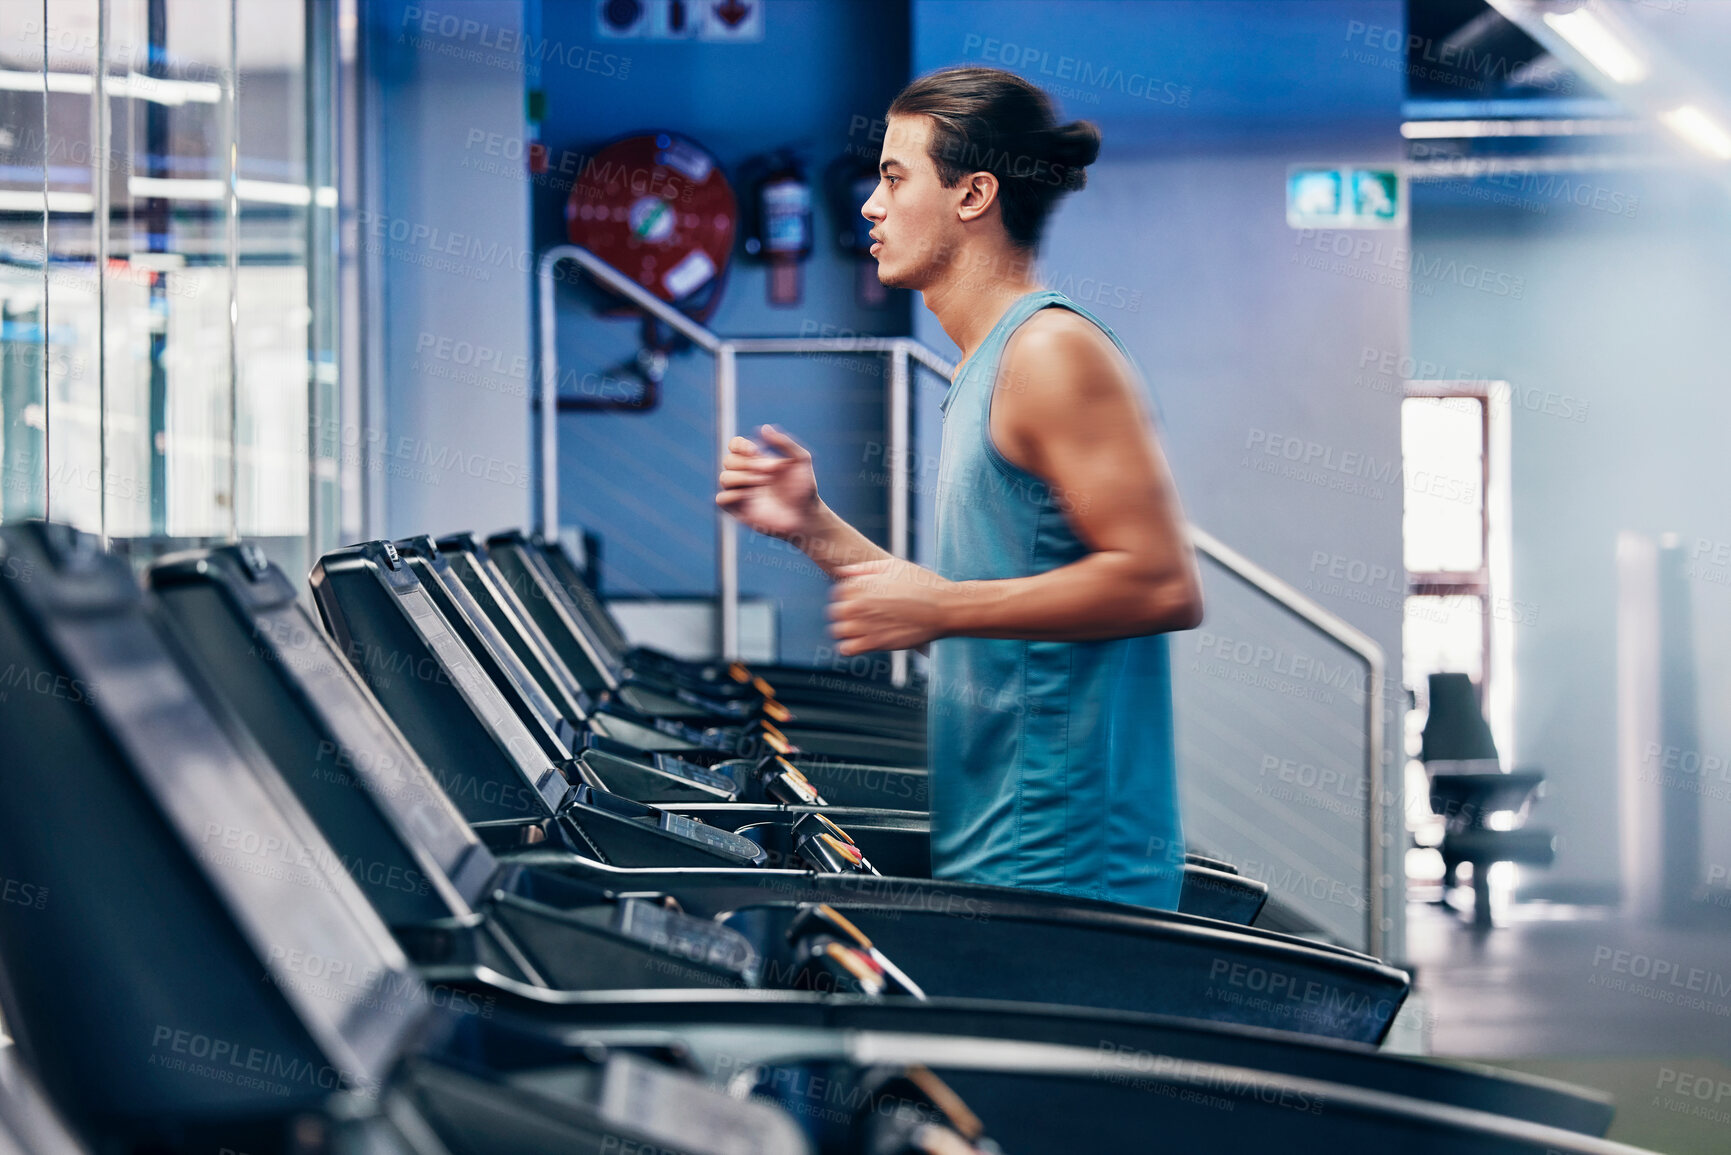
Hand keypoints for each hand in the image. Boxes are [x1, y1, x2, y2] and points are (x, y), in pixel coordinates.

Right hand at [715, 425, 820, 540]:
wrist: (807, 515)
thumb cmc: (805, 488)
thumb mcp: (801, 460)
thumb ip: (784, 443)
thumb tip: (763, 428)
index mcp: (757, 460)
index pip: (735, 445)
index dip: (739, 445)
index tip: (755, 450)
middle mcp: (747, 474)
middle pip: (728, 460)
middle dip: (747, 463)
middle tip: (769, 473)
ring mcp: (742, 492)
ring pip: (724, 477)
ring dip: (742, 477)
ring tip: (763, 483)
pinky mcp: (739, 510)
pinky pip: (721, 499)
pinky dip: (731, 494)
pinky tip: (750, 495)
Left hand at [827, 558, 960, 654]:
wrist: (943, 608)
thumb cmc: (922, 584)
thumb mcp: (893, 566)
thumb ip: (864, 569)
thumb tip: (842, 572)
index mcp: (860, 584)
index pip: (837, 593)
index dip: (849, 596)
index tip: (862, 600)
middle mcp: (858, 604)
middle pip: (835, 612)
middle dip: (846, 614)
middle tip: (865, 616)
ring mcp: (864, 625)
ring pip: (838, 631)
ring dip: (848, 631)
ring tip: (864, 630)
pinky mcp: (874, 643)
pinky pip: (847, 649)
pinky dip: (850, 647)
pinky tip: (863, 643)